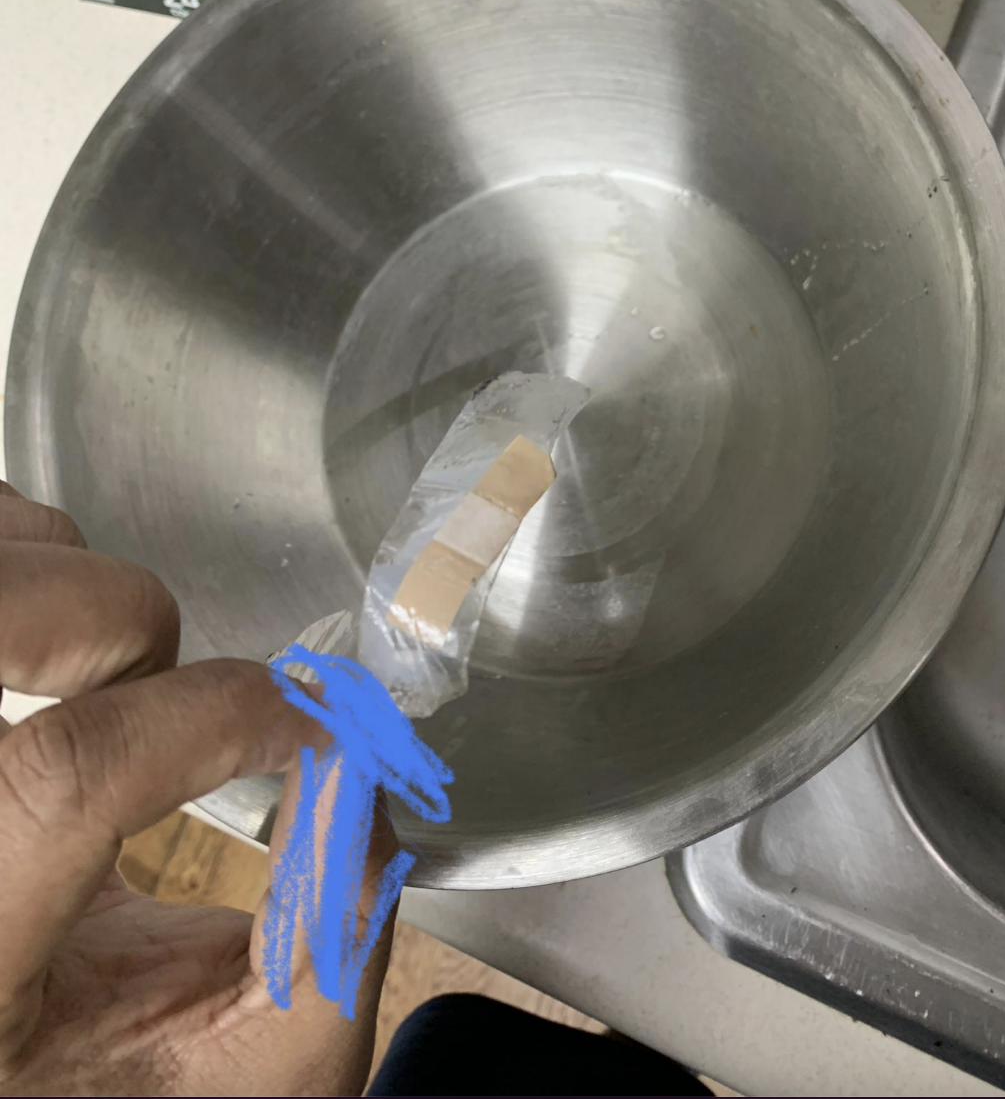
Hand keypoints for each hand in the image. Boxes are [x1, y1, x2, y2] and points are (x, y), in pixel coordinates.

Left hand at [0, 481, 395, 1096]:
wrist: (30, 1072)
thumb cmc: (126, 1089)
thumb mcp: (247, 1054)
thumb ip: (334, 919)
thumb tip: (360, 761)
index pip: (64, 778)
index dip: (210, 717)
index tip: (303, 722)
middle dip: (116, 617)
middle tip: (165, 679)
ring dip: (71, 587)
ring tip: (106, 680)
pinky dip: (39, 569)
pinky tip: (56, 657)